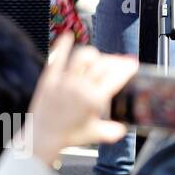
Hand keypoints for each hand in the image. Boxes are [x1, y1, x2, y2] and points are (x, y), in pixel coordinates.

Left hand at [23, 35, 134, 165]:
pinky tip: (68, 36)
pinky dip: (63, 45)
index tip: (133, 63)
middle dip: (115, 60)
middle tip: (119, 62)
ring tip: (98, 58)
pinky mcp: (49, 80)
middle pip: (103, 64)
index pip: (116, 76)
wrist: (41, 139)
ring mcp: (64, 82)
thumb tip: (123, 128)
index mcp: (94, 99)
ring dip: (94, 55)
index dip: (127, 67)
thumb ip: (112, 131)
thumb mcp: (95, 135)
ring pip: (83, 56)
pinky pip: (57, 58)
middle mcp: (80, 87)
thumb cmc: (68, 136)